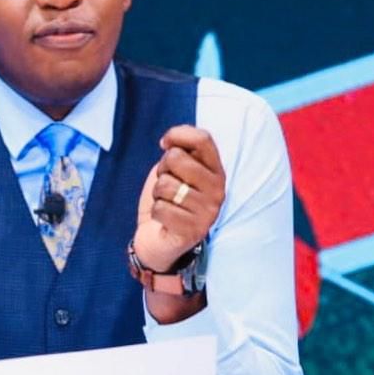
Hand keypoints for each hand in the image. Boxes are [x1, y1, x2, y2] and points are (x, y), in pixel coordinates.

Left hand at [133, 126, 224, 323]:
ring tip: (167, 203)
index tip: (164, 144)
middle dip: (162, 169)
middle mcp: (218, 191)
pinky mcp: (193, 231)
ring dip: (158, 194)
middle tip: (166, 185)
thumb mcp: (175, 169)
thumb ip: (180, 150)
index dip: (177, 134)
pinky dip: (156, 212)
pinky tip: (165, 220)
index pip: (202, 138)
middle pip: (177, 158)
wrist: (158, 240)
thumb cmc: (167, 200)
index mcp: (216, 171)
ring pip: (165, 184)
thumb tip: (170, 141)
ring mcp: (207, 212)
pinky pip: (161, 208)